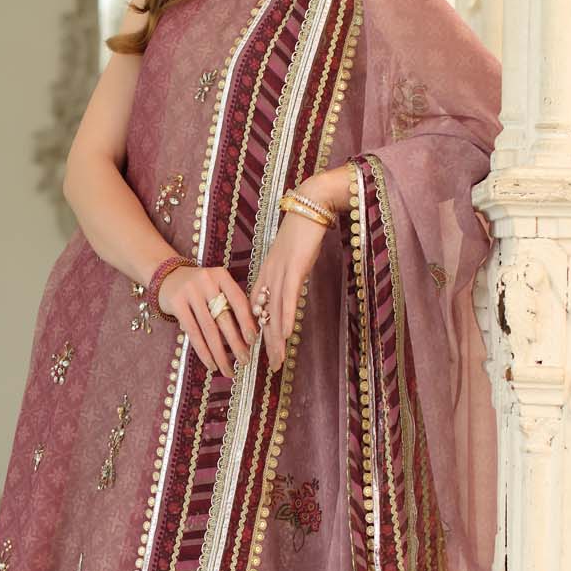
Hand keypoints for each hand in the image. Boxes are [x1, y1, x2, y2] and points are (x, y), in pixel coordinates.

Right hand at [157, 263, 257, 376]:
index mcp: (221, 276)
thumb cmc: (200, 288)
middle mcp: (206, 281)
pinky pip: (192, 332)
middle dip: (236, 343)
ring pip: (208, 329)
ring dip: (219, 353)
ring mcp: (190, 292)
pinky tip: (210, 363)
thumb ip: (232, 303)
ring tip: (228, 369)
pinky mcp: (176, 304)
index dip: (247, 322)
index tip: (253, 341)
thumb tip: (252, 334)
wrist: (168, 277)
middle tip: (244, 361)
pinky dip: (203, 351)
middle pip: (224, 318)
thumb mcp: (217, 287)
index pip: (239, 301)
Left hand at [248, 211, 331, 371]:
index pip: (258, 308)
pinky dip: (287, 317)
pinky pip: (289, 297)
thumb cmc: (304, 229)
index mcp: (267, 272)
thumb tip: (290, 294)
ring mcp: (280, 271)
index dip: (258, 331)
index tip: (260, 352)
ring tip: (277, 359)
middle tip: (268, 366)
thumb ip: (289, 275)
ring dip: (276, 339)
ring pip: (275, 312)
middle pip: (264, 316)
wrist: (311, 203)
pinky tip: (286, 334)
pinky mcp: (294, 267)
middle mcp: (269, 274)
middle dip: (267, 344)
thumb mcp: (292, 257)